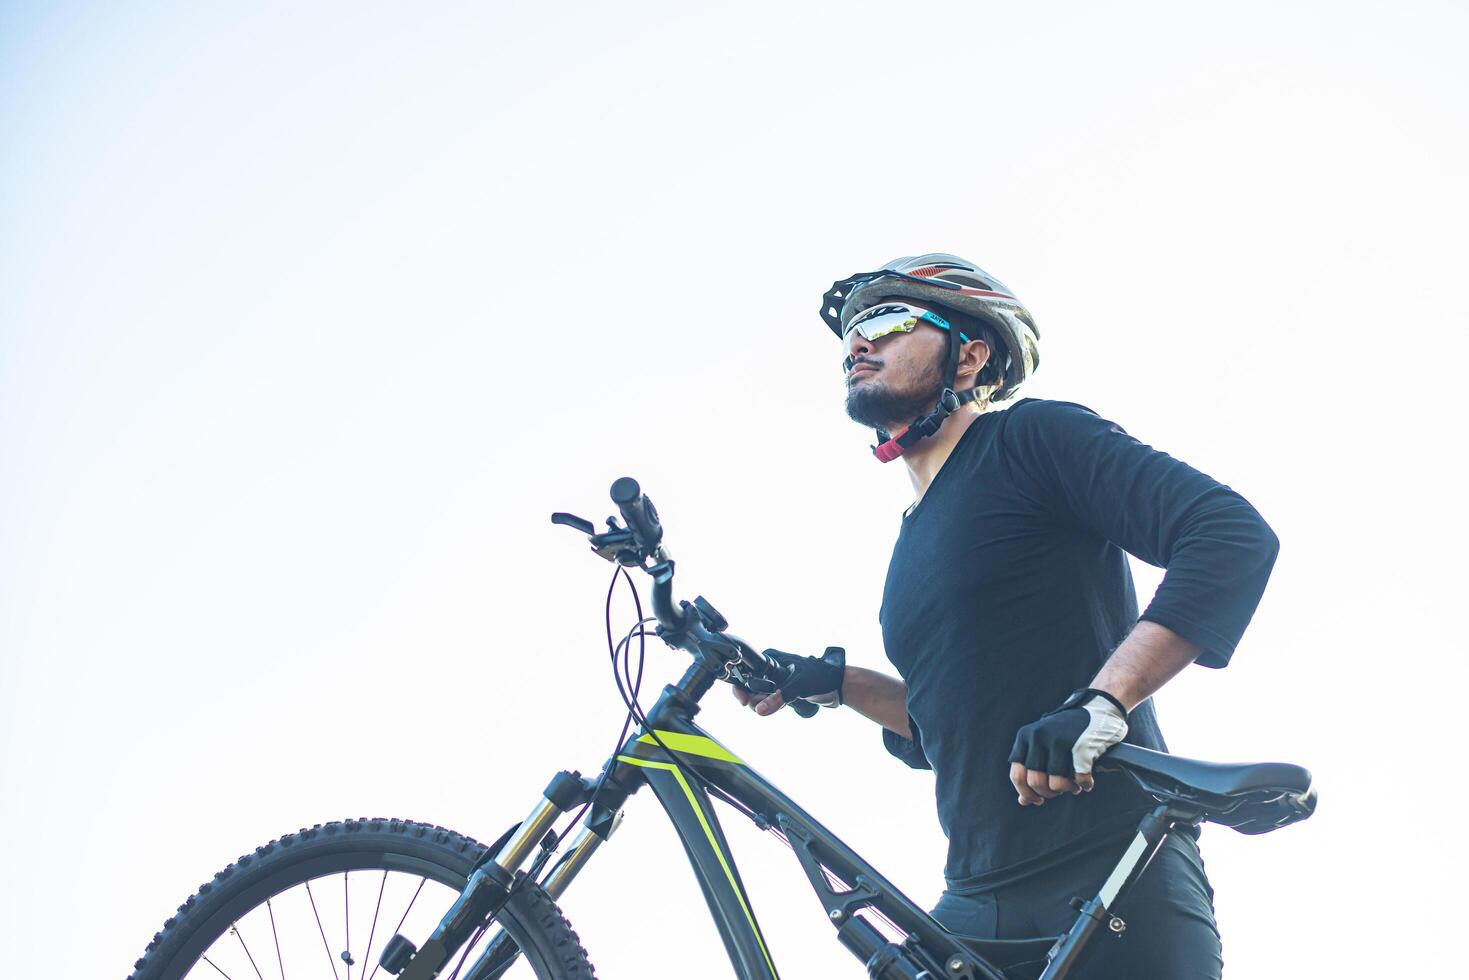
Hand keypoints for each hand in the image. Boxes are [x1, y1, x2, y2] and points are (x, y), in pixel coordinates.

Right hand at [732, 647, 844, 716]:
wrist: (837, 684)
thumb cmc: (820, 677)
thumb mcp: (797, 686)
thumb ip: (778, 698)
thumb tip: (759, 710)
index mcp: (770, 658)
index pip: (745, 671)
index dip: (740, 687)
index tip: (744, 700)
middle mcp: (770, 667)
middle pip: (748, 685)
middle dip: (753, 699)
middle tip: (759, 706)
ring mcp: (775, 678)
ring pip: (757, 694)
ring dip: (763, 703)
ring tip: (776, 705)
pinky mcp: (781, 689)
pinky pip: (768, 699)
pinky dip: (771, 705)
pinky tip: (783, 705)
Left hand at [1007, 688, 1127, 805]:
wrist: (1099, 707)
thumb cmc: (1068, 731)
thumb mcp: (1043, 745)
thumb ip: (1032, 770)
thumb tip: (1022, 801)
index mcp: (1026, 736)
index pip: (1017, 775)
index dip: (1026, 793)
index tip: (1037, 800)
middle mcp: (1039, 737)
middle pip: (1036, 783)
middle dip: (1049, 793)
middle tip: (1060, 791)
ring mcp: (1060, 740)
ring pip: (1056, 784)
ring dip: (1067, 790)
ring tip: (1074, 785)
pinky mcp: (1082, 746)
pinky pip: (1079, 780)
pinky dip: (1084, 785)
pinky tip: (1087, 782)